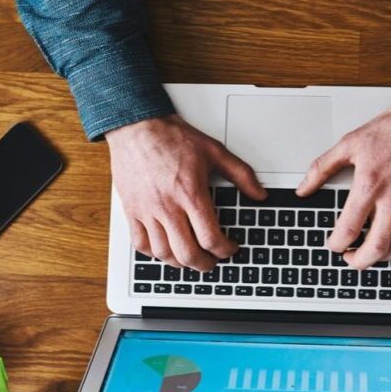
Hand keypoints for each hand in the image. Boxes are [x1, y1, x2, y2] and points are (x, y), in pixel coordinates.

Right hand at [107, 115, 265, 270]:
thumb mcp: (214, 151)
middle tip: (212, 261)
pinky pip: (140, 244)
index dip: (225, 250)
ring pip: (163, 254)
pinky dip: (153, 254)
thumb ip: (241, 174)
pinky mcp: (131, 210)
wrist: (137, 127)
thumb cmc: (172, 137)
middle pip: (187, 253)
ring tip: (191, 257)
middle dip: (205, 264)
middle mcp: (168, 206)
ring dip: (180, 262)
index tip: (229, 247)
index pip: (210, 238)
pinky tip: (164, 249)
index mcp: (190, 194)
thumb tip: (259, 194)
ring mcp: (147, 211)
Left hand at [297, 97, 390, 268]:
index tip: (333, 245)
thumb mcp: (350, 143)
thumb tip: (303, 188)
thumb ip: (322, 168)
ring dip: (383, 257)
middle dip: (358, 261)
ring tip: (371, 252)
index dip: (336, 245)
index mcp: (369, 185)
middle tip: (350, 258)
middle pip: (376, 247)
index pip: (348, 229)